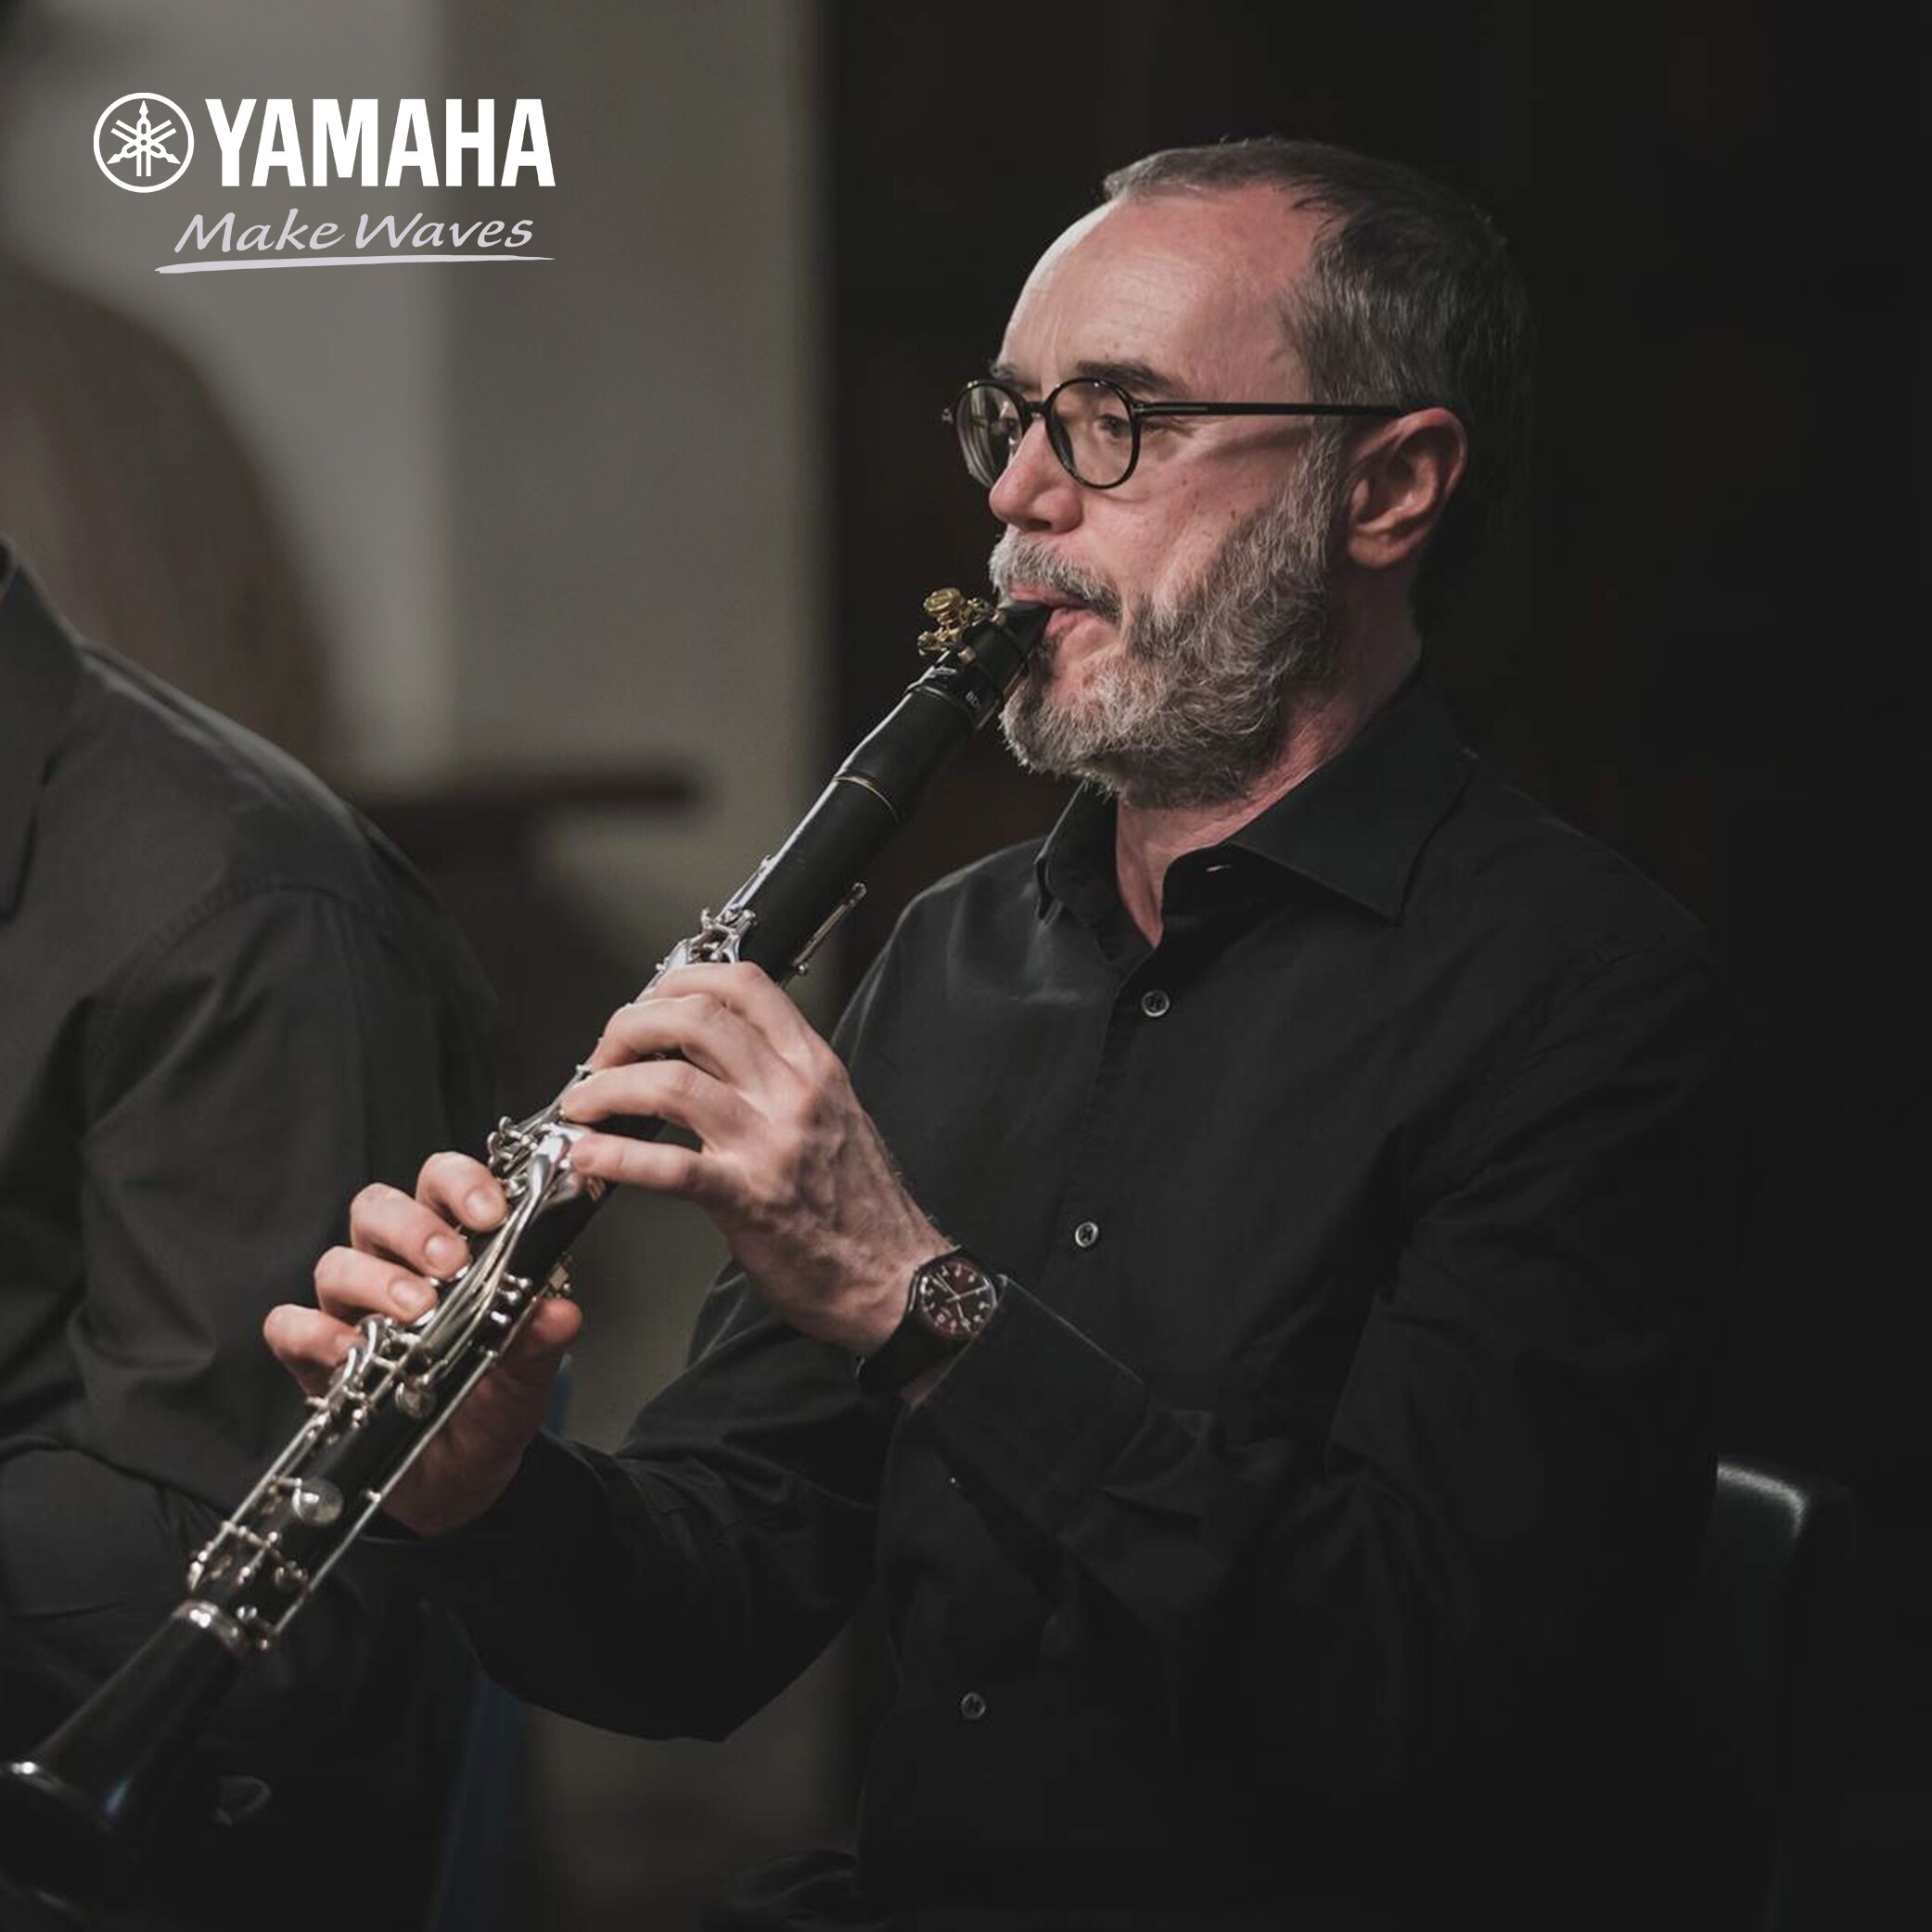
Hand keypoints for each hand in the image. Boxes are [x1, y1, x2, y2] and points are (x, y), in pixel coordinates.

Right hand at [263, 1152, 581, 1535]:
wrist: (459, 1480)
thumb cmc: (490, 1406)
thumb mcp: (527, 1375)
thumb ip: (539, 1340)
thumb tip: (559, 1312)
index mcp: (449, 1247)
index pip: (441, 1184)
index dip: (461, 1183)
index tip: (492, 1212)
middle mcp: (391, 1265)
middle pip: (377, 1208)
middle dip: (414, 1228)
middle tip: (451, 1265)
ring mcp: (348, 1310)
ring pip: (335, 1262)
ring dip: (376, 1280)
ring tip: (416, 1314)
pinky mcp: (314, 1358)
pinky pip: (289, 1326)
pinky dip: (315, 1334)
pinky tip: (351, 1354)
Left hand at [560, 962, 944, 1354]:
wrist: (899, 1277)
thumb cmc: (863, 1206)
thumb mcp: (834, 1116)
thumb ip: (780, 1080)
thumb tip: (709, 1057)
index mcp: (813, 1066)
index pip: (744, 984)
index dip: (681, 980)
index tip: (648, 1001)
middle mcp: (792, 1093)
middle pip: (696, 1018)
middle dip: (630, 1026)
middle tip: (603, 1054)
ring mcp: (769, 1144)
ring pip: (671, 1083)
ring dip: (607, 1087)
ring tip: (581, 1104)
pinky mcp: (747, 1199)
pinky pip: (668, 1166)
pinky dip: (615, 1157)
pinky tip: (588, 1157)